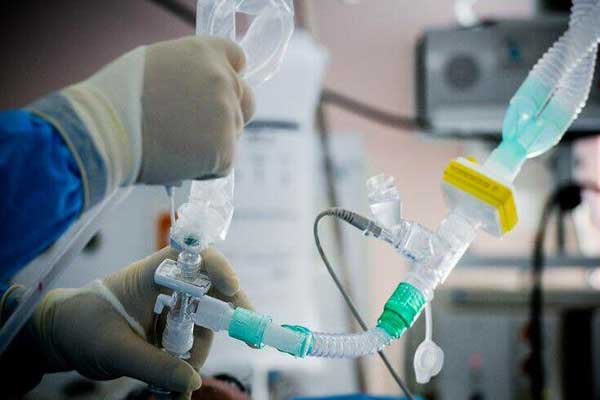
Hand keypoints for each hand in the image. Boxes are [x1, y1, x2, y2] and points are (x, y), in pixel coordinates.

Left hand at [9, 247, 251, 398]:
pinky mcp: (172, 326)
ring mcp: (173, 306)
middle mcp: (170, 285)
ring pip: (206, 323)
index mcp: (153, 273)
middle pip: (213, 289)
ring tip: (177, 380)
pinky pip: (194, 341)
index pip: (193, 257)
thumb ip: (153, 365)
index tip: (233, 288)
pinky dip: (190, 362)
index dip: (218, 266)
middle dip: (229, 315)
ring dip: (199, 351)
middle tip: (250, 338)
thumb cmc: (81, 328)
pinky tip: (179, 382)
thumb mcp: (114, 348)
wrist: (62, 336)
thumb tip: (191, 382)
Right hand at [30, 36, 254, 190]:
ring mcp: (227, 116)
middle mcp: (223, 80)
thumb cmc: (116, 98)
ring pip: (233, 133)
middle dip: (227, 113)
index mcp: (205, 52)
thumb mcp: (155, 64)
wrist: (105, 133)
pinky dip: (206, 168)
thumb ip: (188, 72)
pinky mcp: (225, 150)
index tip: (216, 91)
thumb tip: (199, 88)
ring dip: (213, 142)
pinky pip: (224, 162)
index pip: (237, 59)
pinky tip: (178, 162)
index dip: (228, 75)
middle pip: (246, 100)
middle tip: (196, 128)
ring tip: (174, 146)